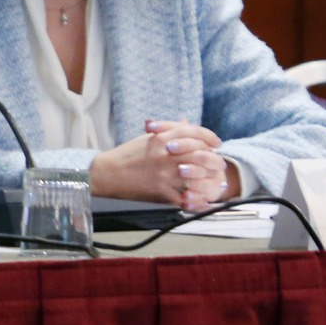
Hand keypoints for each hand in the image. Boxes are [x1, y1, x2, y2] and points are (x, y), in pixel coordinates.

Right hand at [90, 120, 231, 208]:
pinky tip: (203, 201)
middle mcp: (165, 155)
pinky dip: (197, 201)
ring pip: (198, 175)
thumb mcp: (147, 138)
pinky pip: (185, 198)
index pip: (193, 132)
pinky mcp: (161, 191)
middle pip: (202, 154)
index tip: (216, 143)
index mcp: (161, 138)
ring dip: (210, 179)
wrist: (106, 173)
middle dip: (215, 160)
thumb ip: (168, 131)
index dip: (209, 137)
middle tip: (219, 164)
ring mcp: (164, 174)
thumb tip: (187, 123)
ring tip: (214, 181)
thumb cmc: (126, 155)